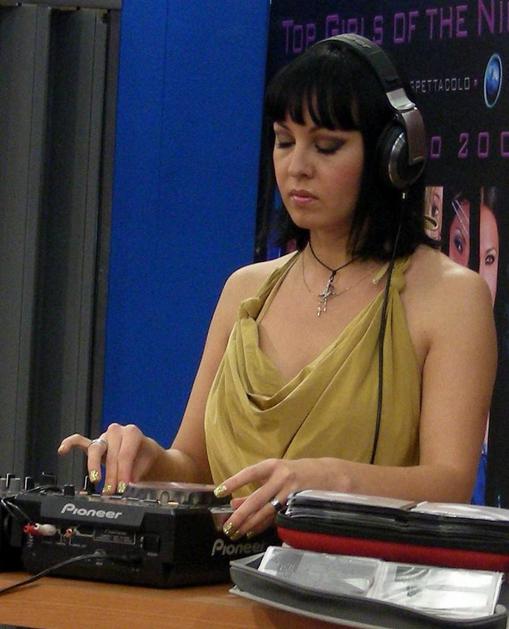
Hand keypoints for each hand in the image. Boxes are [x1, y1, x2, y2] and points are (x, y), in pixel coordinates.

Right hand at [58, 423, 164, 493]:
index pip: (125, 454)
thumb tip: (127, 487)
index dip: (123, 471)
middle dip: (111, 475)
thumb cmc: (145, 456)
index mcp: (132, 433)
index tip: (122, 487)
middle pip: (111, 453)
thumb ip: (136, 473)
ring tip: (96, 479)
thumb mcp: (146, 463)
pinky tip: (62, 450)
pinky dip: (70, 444)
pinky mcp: (94, 444)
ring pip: (95, 449)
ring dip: (94, 467)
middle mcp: (116, 432)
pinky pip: (80, 441)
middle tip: (112, 491)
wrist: (146, 452)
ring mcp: (104, 438)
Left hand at [217, 458, 333, 539]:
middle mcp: (282, 477)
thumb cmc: (293, 473)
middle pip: (257, 499)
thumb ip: (253, 487)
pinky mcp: (297, 505)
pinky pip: (277, 518)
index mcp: (273, 465)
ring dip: (250, 524)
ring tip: (236, 532)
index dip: (234, 482)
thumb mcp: (273, 474)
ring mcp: (291, 492)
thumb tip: (232, 502)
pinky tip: (252, 531)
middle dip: (240, 515)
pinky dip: (263, 525)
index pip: (250, 473)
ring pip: (266, 512)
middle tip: (227, 526)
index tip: (219, 492)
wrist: (326, 475)